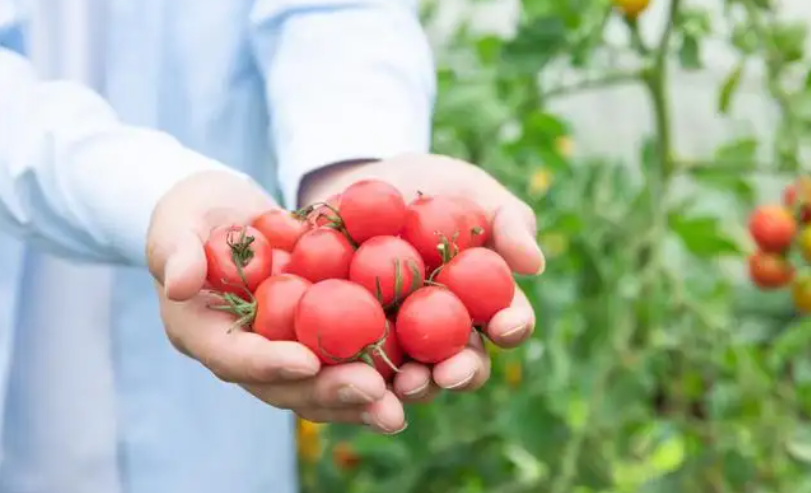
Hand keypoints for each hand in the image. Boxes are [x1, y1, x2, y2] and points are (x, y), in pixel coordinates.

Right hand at [146, 170, 404, 432]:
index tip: (309, 362)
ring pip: (320, 385)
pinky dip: (377, 369)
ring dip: (361, 399)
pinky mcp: (311, 337)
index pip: (234, 357)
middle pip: (285, 386)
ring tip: (402, 407)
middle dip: (329, 393)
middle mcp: (244, 354)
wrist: (222, 212)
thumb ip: (175, 251)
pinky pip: (343, 359)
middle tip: (375, 395)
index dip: (269, 363)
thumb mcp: (176, 222)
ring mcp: (280, 349)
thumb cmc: (191, 213)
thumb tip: (178, 284)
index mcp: (204, 334)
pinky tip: (418, 375)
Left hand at [300, 153, 544, 404]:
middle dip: (460, 373)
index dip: (512, 327)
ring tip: (404, 384)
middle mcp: (448, 331)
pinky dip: (356, 370)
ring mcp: (403, 340)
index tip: (506, 326)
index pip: (507, 320)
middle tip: (450, 374)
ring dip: (413, 385)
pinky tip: (349, 370)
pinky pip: (358, 363)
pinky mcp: (357, 341)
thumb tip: (534, 264)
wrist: (365, 185)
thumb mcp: (473, 191)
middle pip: (463, 362)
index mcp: (484, 303)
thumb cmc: (434, 187)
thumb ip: (508, 221)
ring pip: (414, 375)